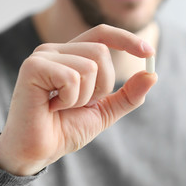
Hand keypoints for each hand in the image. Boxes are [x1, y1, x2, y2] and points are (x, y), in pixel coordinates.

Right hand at [0, 24, 156, 175]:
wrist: (39, 151)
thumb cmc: (66, 129)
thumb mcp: (105, 110)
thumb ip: (128, 94)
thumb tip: (152, 74)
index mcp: (71, 55)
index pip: (102, 34)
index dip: (126, 39)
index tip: (149, 53)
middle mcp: (56, 50)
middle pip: (101, 51)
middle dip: (102, 86)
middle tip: (79, 104)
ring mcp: (43, 56)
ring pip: (90, 65)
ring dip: (85, 96)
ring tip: (63, 106)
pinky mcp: (33, 67)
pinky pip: (73, 77)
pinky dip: (71, 99)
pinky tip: (52, 107)